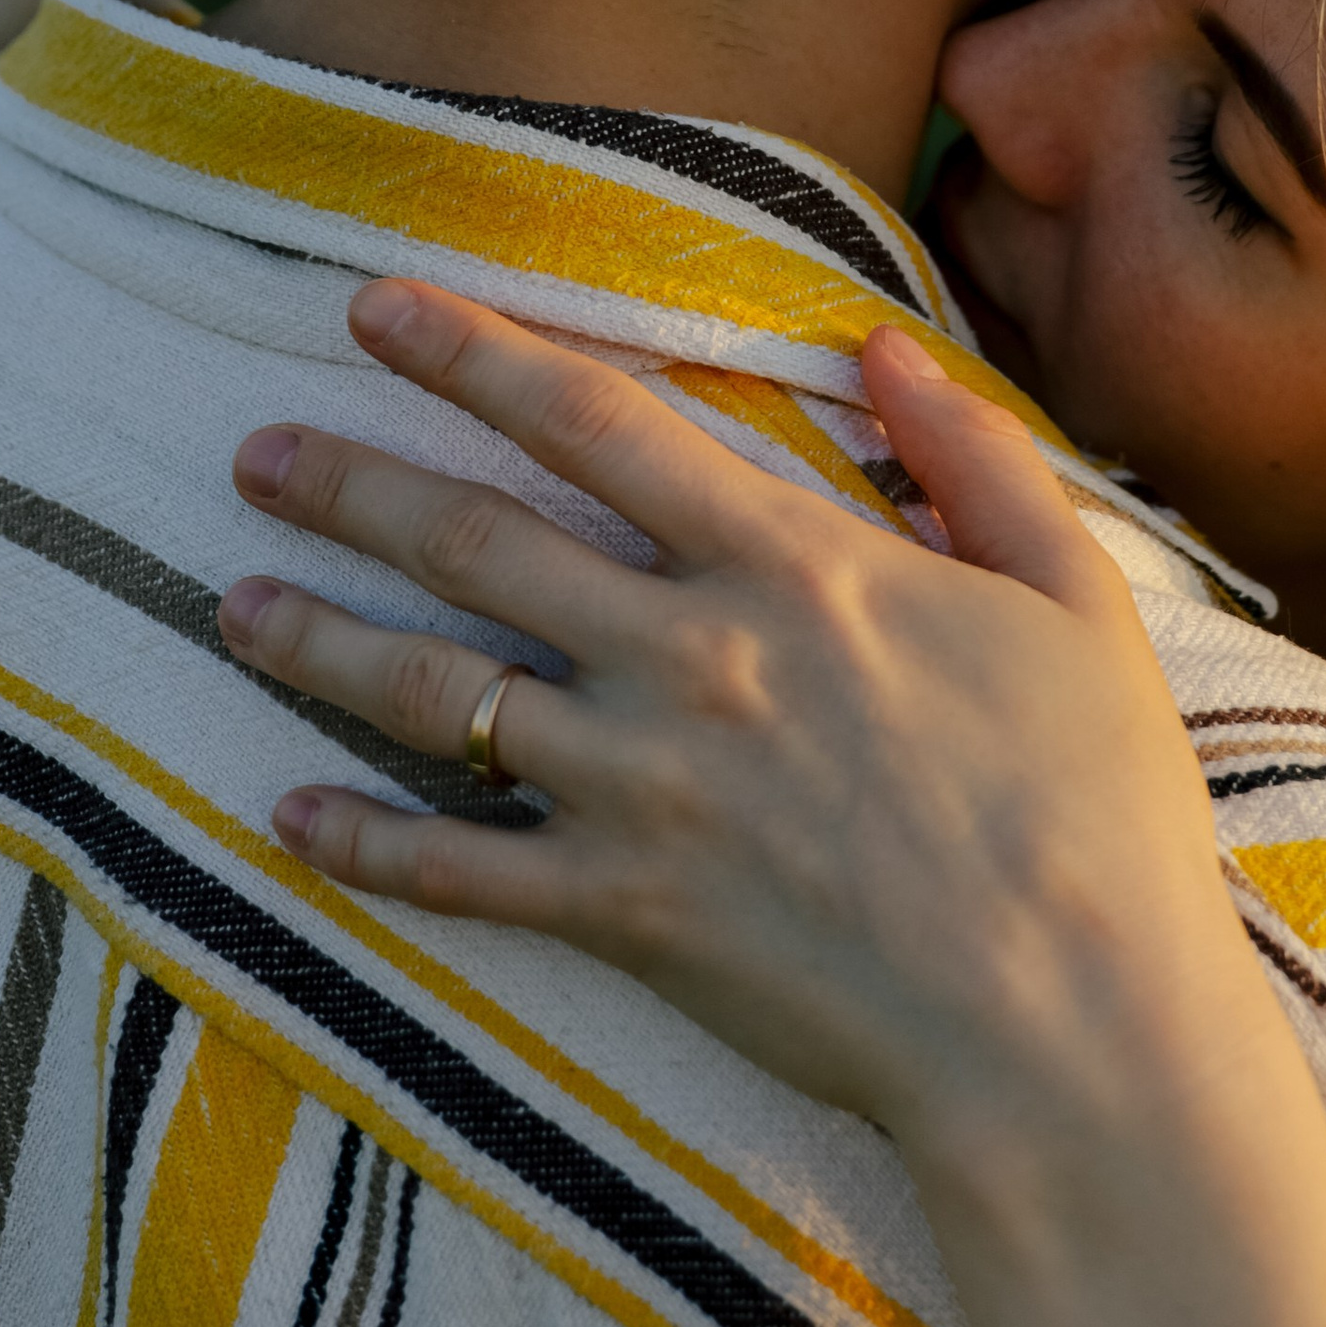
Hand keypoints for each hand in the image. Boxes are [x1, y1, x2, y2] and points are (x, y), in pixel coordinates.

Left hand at [215, 281, 1272, 1160]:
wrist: (1072, 1021)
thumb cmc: (1096, 806)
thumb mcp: (1073, 594)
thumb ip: (971, 458)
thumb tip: (881, 348)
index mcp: (793, 562)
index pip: (595, 419)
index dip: (474, 350)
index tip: (378, 305)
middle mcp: (688, 655)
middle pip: (477, 539)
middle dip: (352, 484)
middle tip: (255, 451)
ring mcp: (640, 786)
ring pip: (434, 692)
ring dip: (319, 640)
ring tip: (230, 603)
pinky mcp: (622, 912)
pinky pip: (456, 870)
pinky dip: (362, 843)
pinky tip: (287, 815)